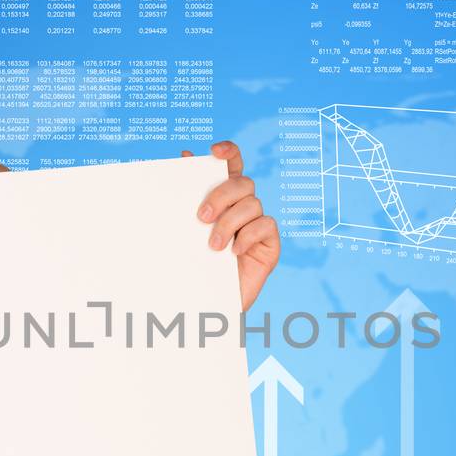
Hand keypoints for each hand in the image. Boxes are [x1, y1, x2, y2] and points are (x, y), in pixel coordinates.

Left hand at [182, 140, 281, 311]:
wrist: (206, 304)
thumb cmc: (194, 266)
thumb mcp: (186, 230)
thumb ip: (188, 196)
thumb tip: (185, 155)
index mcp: (224, 198)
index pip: (232, 164)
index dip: (229, 151)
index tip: (214, 151)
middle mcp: (243, 207)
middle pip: (243, 182)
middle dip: (221, 195)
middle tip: (201, 217)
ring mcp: (258, 225)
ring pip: (252, 204)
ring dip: (229, 223)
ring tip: (212, 246)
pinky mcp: (270, 244)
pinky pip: (266, 225)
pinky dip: (248, 235)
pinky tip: (234, 251)